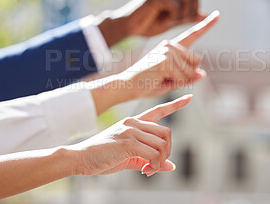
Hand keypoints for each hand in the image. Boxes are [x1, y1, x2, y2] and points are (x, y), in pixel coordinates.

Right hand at [71, 95, 191, 176]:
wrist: (80, 158)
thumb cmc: (104, 157)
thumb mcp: (130, 157)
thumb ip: (150, 159)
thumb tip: (171, 166)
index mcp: (134, 122)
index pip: (158, 110)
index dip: (176, 104)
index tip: (189, 97)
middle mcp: (134, 122)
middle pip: (166, 132)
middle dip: (167, 151)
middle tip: (155, 165)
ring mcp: (131, 130)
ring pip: (161, 144)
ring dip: (159, 161)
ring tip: (147, 170)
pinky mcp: (128, 141)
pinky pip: (153, 154)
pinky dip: (153, 166)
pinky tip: (144, 171)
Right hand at [98, 0, 215, 45]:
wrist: (129, 27)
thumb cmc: (148, 24)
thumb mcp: (172, 21)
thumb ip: (188, 17)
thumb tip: (205, 15)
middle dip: (192, 11)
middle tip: (176, 21)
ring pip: (188, 1)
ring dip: (181, 17)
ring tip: (166, 21)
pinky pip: (177, 7)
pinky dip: (172, 18)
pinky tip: (162, 19)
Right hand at [120, 10, 218, 97]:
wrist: (127, 86)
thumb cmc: (147, 83)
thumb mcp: (171, 81)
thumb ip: (187, 77)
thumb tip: (203, 73)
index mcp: (172, 47)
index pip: (192, 34)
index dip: (206, 24)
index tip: (218, 14)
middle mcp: (170, 44)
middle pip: (196, 62)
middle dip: (185, 76)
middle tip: (165, 78)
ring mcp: (167, 50)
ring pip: (190, 71)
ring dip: (178, 81)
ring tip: (160, 78)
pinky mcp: (165, 59)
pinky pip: (182, 77)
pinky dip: (174, 83)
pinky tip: (159, 79)